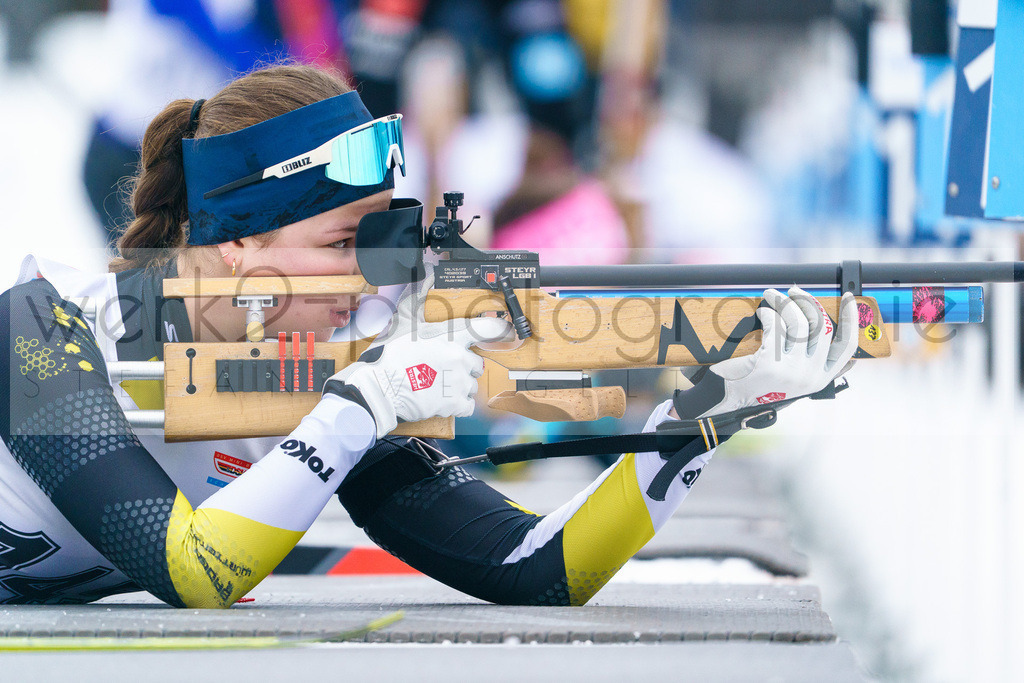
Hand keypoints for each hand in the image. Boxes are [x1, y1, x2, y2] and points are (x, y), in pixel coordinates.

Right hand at [324, 270, 513, 436]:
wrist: (380, 387)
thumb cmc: (390, 355)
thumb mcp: (403, 321)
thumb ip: (418, 297)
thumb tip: (426, 274)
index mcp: (452, 336)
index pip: (489, 329)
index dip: (500, 330)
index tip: (506, 332)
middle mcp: (460, 358)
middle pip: (477, 362)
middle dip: (465, 365)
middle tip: (445, 366)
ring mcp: (459, 382)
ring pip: (472, 384)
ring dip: (461, 385)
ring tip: (440, 383)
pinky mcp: (454, 403)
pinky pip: (468, 405)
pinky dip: (459, 404)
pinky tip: (445, 398)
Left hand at [674, 287, 857, 418]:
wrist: (731, 398)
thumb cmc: (760, 383)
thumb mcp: (795, 379)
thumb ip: (816, 364)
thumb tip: (839, 343)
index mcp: (821, 378)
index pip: (847, 346)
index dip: (852, 319)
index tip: (847, 298)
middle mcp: (810, 376)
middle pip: (822, 327)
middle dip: (808, 302)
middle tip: (793, 291)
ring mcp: (792, 370)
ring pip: (799, 323)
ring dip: (786, 302)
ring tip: (772, 295)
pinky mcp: (771, 363)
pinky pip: (777, 326)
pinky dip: (769, 314)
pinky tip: (762, 313)